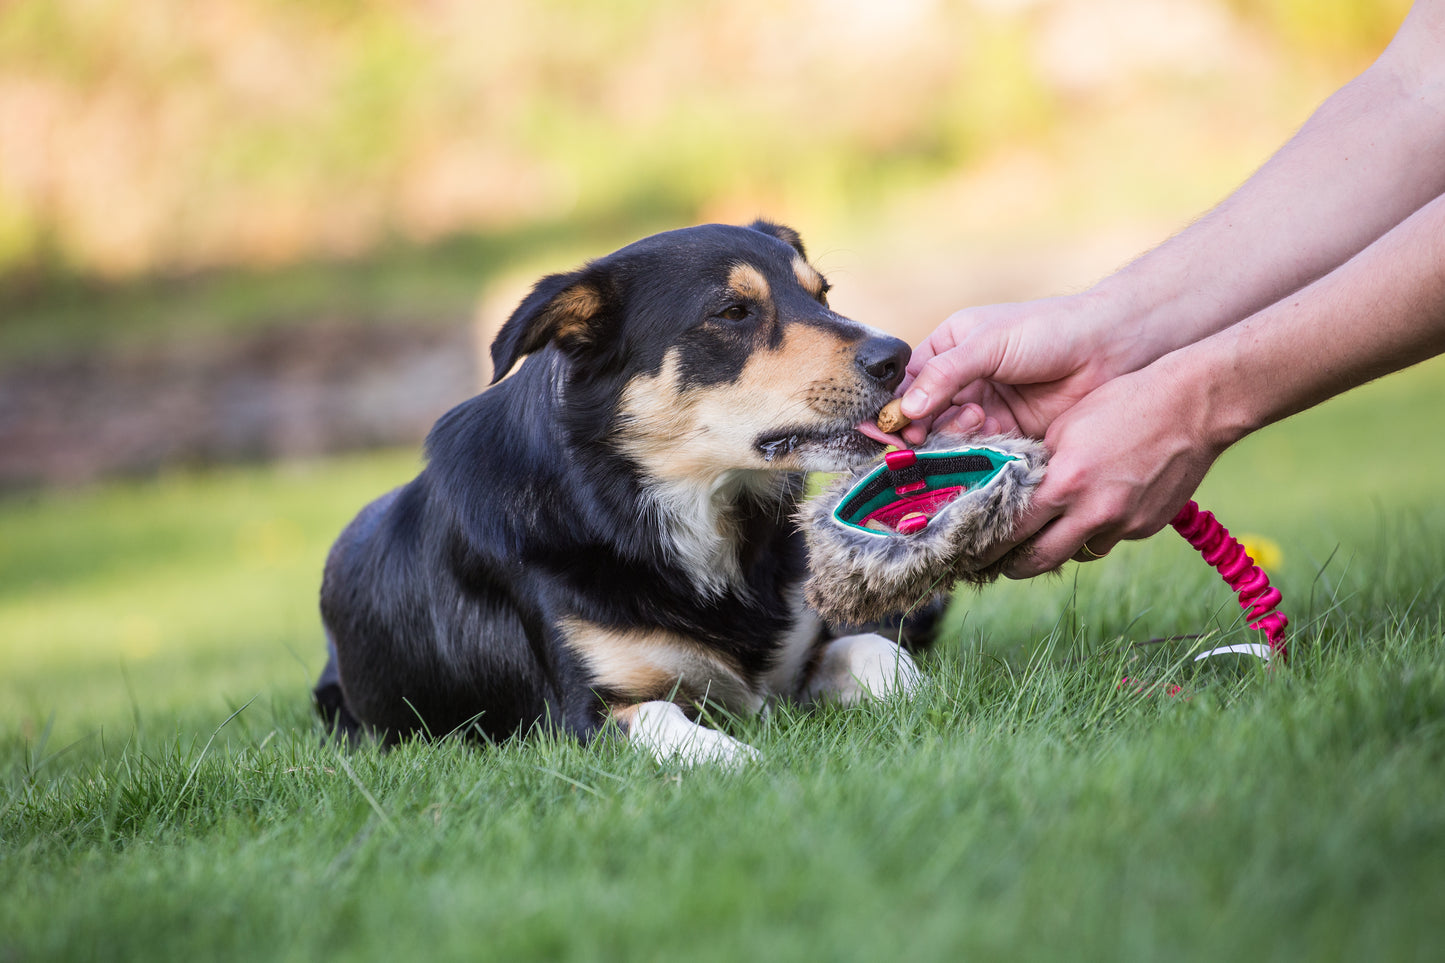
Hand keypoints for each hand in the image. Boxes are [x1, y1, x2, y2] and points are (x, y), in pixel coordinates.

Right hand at [896, 293, 1129, 446]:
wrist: (1108, 349)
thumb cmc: (1046, 331)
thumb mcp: (988, 344)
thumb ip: (945, 374)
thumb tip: (904, 410)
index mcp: (948, 349)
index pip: (907, 384)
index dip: (896, 407)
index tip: (892, 429)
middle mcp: (960, 382)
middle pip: (923, 417)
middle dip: (922, 429)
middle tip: (923, 438)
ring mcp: (983, 409)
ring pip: (949, 438)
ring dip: (954, 437)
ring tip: (978, 420)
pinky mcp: (1007, 434)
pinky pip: (979, 452)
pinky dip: (977, 451)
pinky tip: (991, 438)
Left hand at [985, 356, 1224, 576]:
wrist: (1193, 406)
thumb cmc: (1124, 404)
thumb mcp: (1064, 427)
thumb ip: (1038, 466)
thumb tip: (1017, 494)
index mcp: (1064, 484)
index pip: (1012, 531)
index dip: (988, 546)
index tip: (973, 553)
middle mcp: (1093, 512)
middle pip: (1040, 560)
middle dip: (1015, 566)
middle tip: (999, 566)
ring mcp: (1123, 524)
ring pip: (1077, 553)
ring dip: (1059, 547)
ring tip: (1046, 536)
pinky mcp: (1147, 527)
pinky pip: (1110, 539)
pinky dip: (1096, 531)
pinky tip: (1095, 509)